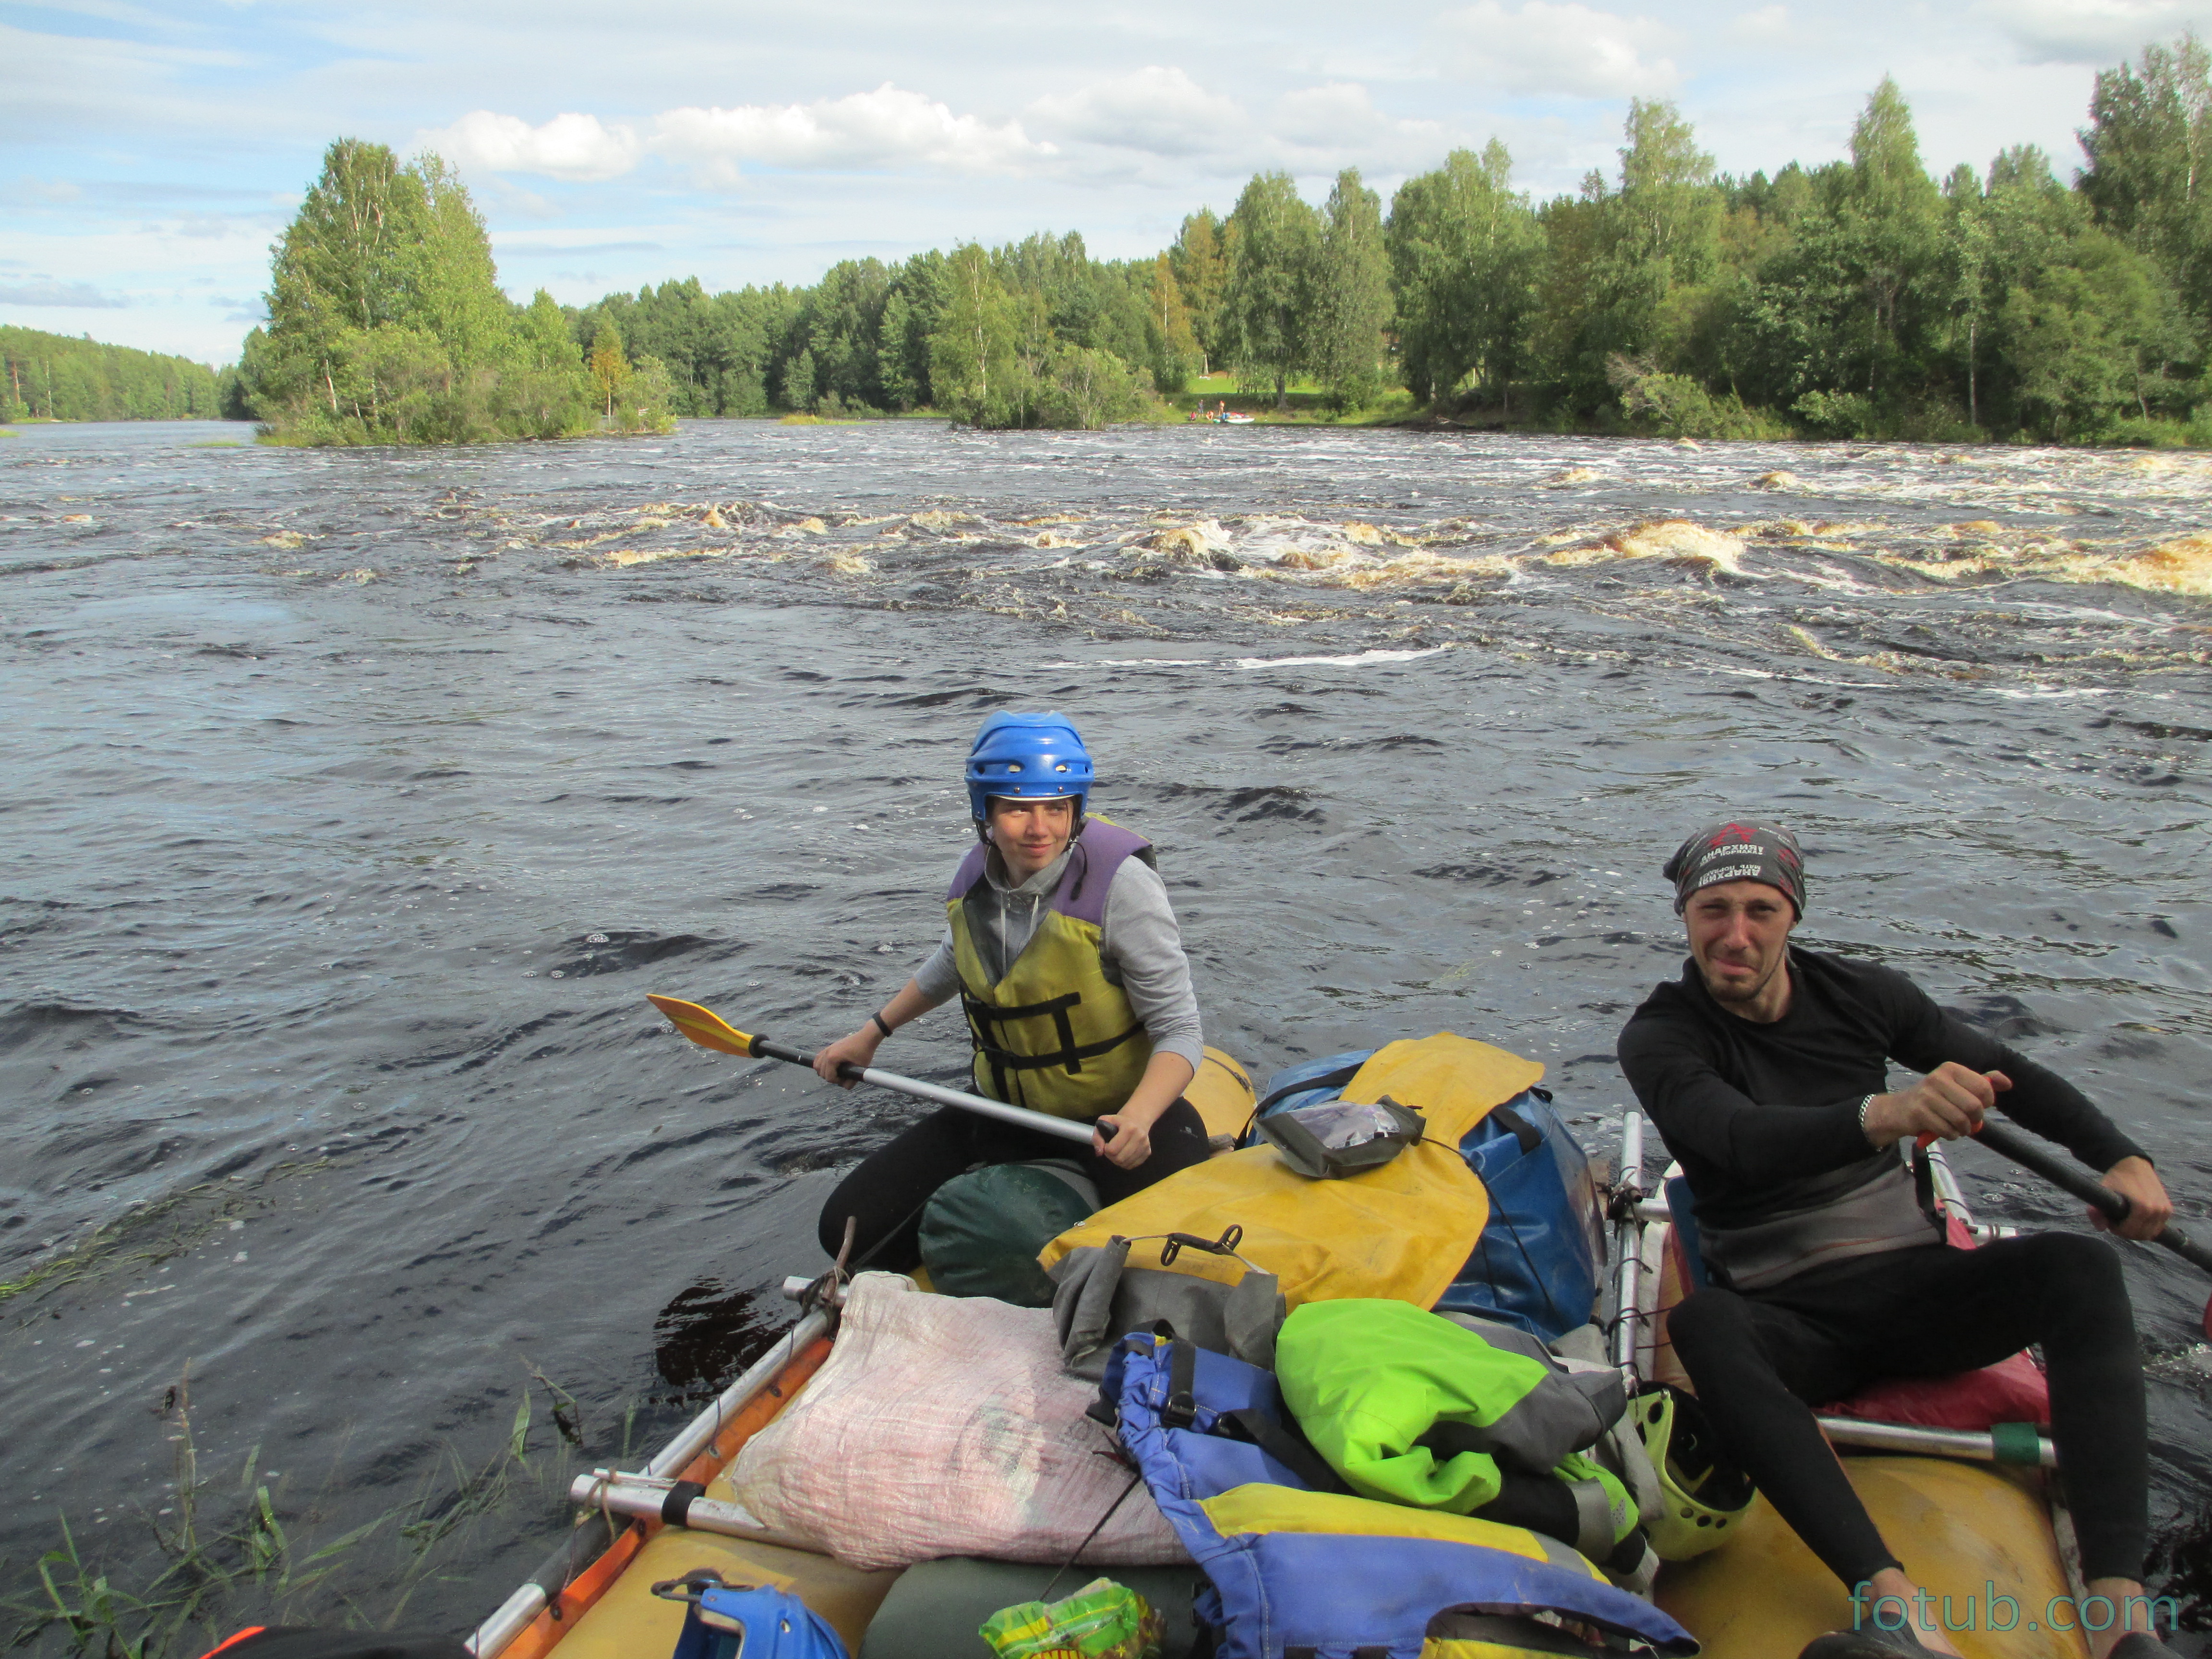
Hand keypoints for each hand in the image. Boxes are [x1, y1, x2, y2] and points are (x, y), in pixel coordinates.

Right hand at [811, 1028, 880, 1087]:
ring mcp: (827, 1049)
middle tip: (842, 1076)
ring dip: (824, 1072)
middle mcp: (827, 1053)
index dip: (837, 1081)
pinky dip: (822, 1064)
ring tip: (836, 1072)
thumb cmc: (864, 1051)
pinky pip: (818, 1058)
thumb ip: (852, 1081)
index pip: (828, 1077)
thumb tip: (845, 1086)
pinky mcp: (829, 1047)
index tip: (847, 1078)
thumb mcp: (860, 1068)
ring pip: (817, 1066)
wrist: (866, 1037)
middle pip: (821, 1073)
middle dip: (831, 1077)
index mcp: (832, 1058)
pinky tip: (830, 1067)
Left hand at [1092, 1111, 1154, 1169]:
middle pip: (1119, 1159)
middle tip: (1110, 1150)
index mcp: (1129, 1128)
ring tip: (1117, 1152)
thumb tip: (1099, 1152)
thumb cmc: (1118, 1122)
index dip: (1106, 1149)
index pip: (1113, 1149)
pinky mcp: (1148, 1152)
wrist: (1137, 1120)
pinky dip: (1125, 1163)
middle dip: (1111, 1157)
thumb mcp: (1104, 1122)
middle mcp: (1139, 1137)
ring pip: (1126, 1164)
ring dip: (1118, 1161)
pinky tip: (1124, 1155)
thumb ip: (1098, 1136)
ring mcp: (1145, 1145)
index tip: (1107, 1144)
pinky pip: (1132, 1165)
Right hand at [1862, 1063, 2006, 1146]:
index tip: (1979, 1105)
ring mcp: (1926, 1095)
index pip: (1984, 1087)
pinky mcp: (1919, 1113)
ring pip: (1961, 1121)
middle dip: (1976, 1119)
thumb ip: (1983, 1082)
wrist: (1899, 1110)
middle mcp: (1938, 1078)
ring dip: (1963, 1130)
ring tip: (1957, 1127)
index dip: (1987, 1102)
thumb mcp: (1958, 1085)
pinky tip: (1945, 1130)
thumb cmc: (1934, 1098)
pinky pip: (1947, 1131)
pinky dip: (1951, 1135)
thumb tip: (2007, 1083)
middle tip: (1969, 1121)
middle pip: (1974, 1106)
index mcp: (1951, 1069)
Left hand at [2096, 1155, 2172, 1240]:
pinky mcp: (2168, 1209)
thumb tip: (2101, 1229)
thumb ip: (2096, 1211)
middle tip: (2117, 1221)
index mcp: (2143, 1207)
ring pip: (2151, 1233)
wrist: (2134, 1164)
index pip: (2130, 1231)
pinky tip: (2136, 1219)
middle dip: (2127, 1232)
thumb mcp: (2103, 1192)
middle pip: (2141, 1234)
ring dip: (2137, 1230)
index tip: (2110, 1221)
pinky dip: (2147, 1227)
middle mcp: (2157, 1210)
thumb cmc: (2117, 1178)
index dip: (2117, 1229)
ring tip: (2126, 1219)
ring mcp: (2165, 1210)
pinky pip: (2158, 1227)